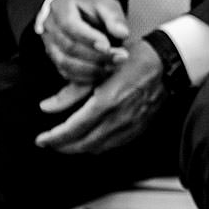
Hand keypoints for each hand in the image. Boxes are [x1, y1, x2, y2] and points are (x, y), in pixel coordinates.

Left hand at [36, 39, 163, 155]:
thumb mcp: (98, 69)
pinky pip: (113, 145)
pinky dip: (97, 146)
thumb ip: (71, 91)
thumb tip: (46, 106)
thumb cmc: (134, 59)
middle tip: (49, 143)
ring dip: (79, 148)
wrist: (167, 64)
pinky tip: (89, 139)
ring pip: (98, 148)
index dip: (55, 138)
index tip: (42, 139)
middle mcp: (118, 119)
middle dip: (63, 146)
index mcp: (107, 102)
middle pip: (84, 144)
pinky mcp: (138, 129)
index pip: (74, 129)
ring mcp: (130, 127)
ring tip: (65, 143)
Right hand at [43, 0, 129, 84]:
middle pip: (68, 46)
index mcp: (61, 7)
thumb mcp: (106, 5)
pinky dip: (85, 77)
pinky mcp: (54, 59)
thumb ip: (114, 17)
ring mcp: (49, 44)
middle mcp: (50, 26)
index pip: (70, 25)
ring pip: (65, 63)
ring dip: (91, 69)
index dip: (89, 38)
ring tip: (111, 67)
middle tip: (118, 59)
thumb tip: (123, 33)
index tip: (108, 47)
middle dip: (95, 56)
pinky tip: (101, 73)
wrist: (79, 14)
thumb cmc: (93, 9)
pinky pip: (66, 73)